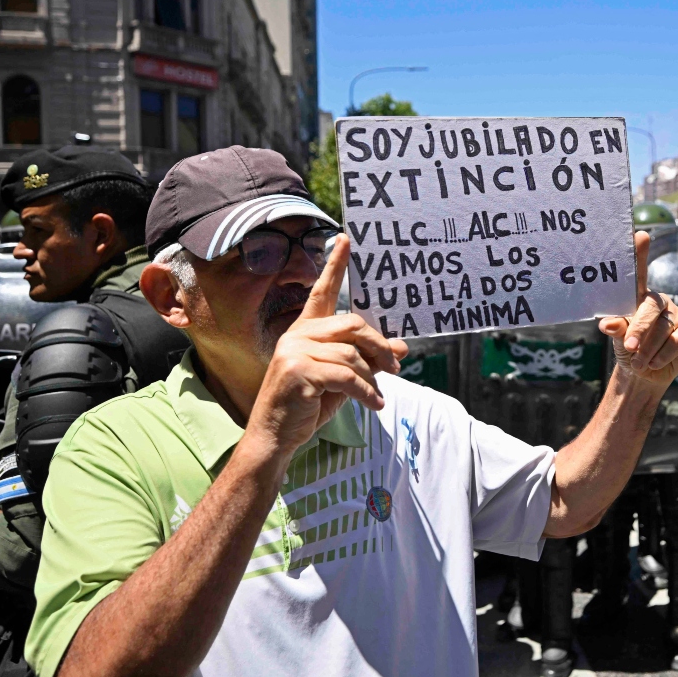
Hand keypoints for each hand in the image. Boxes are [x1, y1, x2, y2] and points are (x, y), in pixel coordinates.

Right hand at [247, 233, 408, 460]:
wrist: (276, 436)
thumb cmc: (307, 406)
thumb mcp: (343, 380)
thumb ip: (366, 360)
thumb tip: (400, 348)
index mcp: (305, 330)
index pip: (323, 292)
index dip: (334, 265)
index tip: (345, 239)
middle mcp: (298, 335)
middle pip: (353, 325)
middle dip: (379, 346)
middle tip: (395, 366)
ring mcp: (295, 351)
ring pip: (353, 355)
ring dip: (372, 378)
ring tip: (377, 397)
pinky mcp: (298, 371)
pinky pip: (347, 376)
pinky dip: (366, 392)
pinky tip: (374, 405)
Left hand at [599, 231, 677, 387]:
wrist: (644, 375)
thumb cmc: (629, 350)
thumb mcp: (619, 339)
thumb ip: (617, 329)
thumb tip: (607, 324)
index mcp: (639, 298)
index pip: (639, 273)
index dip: (640, 254)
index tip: (640, 235)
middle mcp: (659, 301)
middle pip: (650, 308)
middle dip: (639, 329)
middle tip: (629, 347)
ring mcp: (677, 313)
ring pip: (663, 329)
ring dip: (648, 350)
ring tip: (638, 363)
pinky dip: (663, 355)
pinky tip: (655, 363)